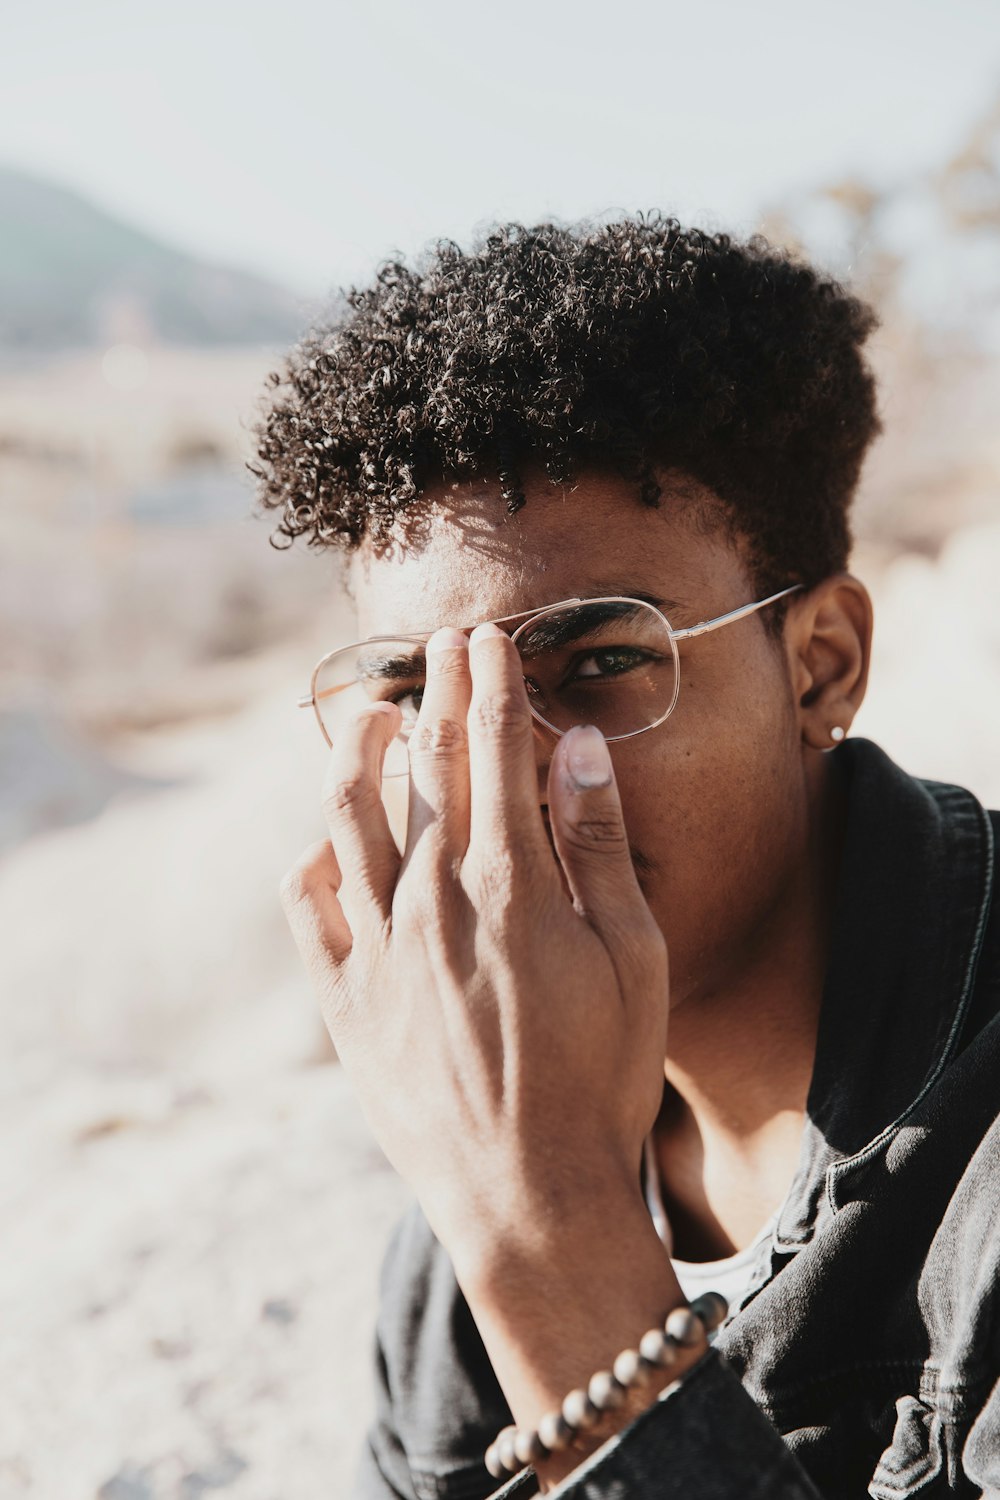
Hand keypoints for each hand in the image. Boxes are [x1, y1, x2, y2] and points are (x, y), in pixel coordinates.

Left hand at [282, 623, 668, 1265]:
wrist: (527, 1197)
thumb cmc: (601, 1078)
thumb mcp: (634, 959)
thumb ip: (599, 846)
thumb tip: (577, 748)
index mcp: (509, 883)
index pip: (494, 750)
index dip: (492, 684)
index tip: (490, 640)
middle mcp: (430, 899)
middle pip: (425, 765)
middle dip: (438, 692)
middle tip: (446, 648)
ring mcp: (377, 947)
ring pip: (347, 816)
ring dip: (360, 752)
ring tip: (375, 715)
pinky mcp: (342, 998)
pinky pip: (307, 905)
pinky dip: (314, 856)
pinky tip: (328, 840)